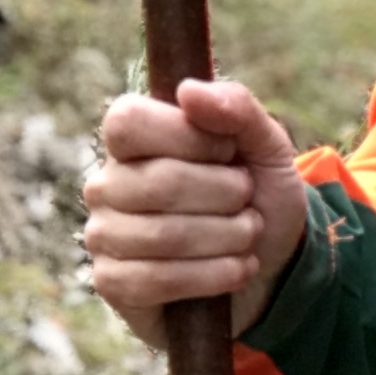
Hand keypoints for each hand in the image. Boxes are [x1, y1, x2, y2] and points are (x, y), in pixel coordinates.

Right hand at [83, 76, 308, 346]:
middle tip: (247, 203)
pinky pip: (156, 279)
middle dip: (227, 196)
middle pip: (160, 182)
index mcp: (130, 139)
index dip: (192, 138)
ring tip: (247, 236)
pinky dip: (213, 276)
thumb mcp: (266, 147)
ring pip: (165, 235)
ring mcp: (103, 234)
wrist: (272, 268)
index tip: (229, 153)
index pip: (130, 121)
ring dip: (229, 238)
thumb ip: (237, 109)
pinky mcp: (112, 282)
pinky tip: (237, 270)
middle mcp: (105, 183)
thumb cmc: (258, 199)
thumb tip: (189, 91)